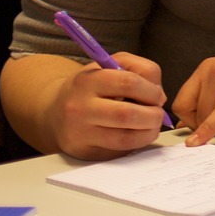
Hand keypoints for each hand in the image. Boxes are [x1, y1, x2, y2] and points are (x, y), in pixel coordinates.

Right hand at [52, 53, 167, 160]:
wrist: (55, 111)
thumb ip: (142, 69)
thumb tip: (159, 96)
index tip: (158, 96)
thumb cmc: (91, 86)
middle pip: (127, 115)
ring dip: (148, 133)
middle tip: (158, 114)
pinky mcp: (85, 152)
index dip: (151, 91)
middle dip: (153, 115)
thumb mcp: (112, 64)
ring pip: (125, 138)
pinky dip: (136, 144)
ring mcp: (81, 133)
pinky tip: (137, 134)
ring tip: (151, 125)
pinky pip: (119, 151)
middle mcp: (80, 108)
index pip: (129, 83)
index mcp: (88, 81)